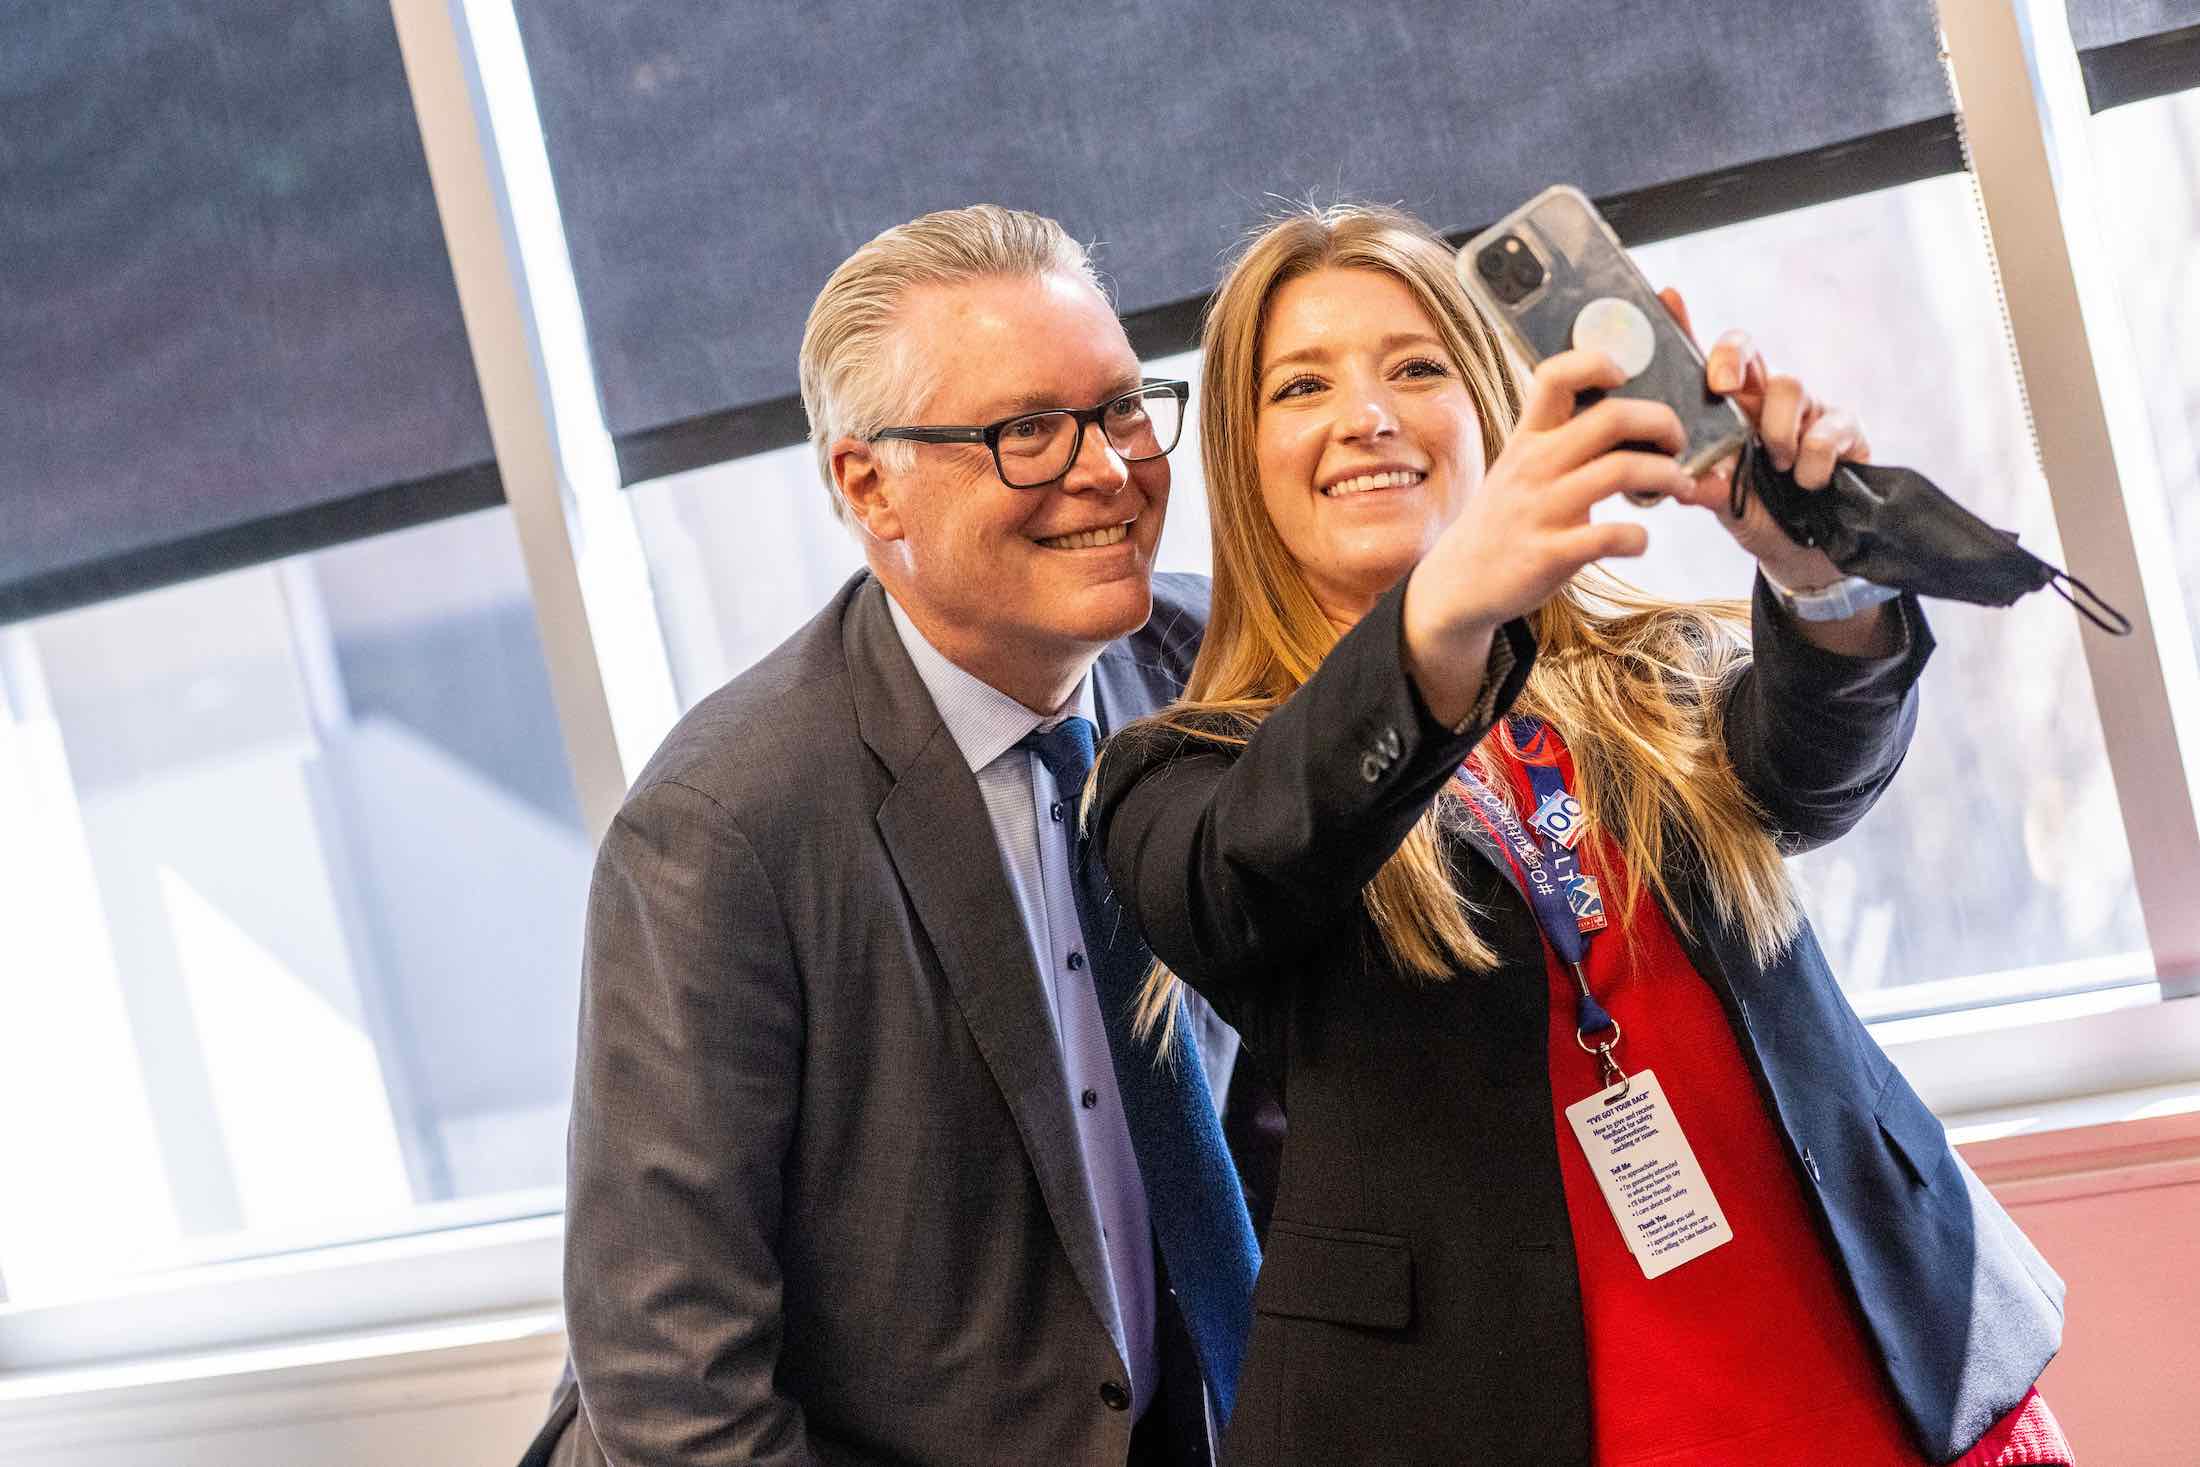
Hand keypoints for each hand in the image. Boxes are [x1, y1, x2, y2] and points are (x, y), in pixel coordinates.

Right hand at [1401, 348, 1690, 724]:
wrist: (1458, 583)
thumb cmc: (1504, 519)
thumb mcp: (1518, 467)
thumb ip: (1560, 441)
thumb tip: (1623, 415)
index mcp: (1528, 438)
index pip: (1556, 376)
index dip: (1597, 362)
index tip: (1626, 376)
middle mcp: (1534, 466)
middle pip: (1611, 418)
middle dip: (1662, 422)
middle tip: (1677, 442)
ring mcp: (1541, 510)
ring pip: (1622, 471)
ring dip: (1666, 475)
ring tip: (1680, 486)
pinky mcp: (1549, 555)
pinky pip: (1611, 536)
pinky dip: (1639, 537)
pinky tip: (1639, 541)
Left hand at [1658, 288, 1871, 591]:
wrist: (1804, 553)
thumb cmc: (1757, 515)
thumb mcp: (1722, 504)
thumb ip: (1704, 488)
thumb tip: (1681, 483)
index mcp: (1726, 411)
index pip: (1704, 363)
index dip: (1686, 326)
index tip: (1668, 297)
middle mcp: (1764, 400)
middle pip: (1747, 350)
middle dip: (1732, 358)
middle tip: (1722, 388)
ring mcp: (1807, 411)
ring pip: (1791, 386)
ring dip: (1779, 429)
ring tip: (1777, 463)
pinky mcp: (1846, 431)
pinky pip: (1830, 427)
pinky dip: (1815, 457)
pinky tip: (1808, 481)